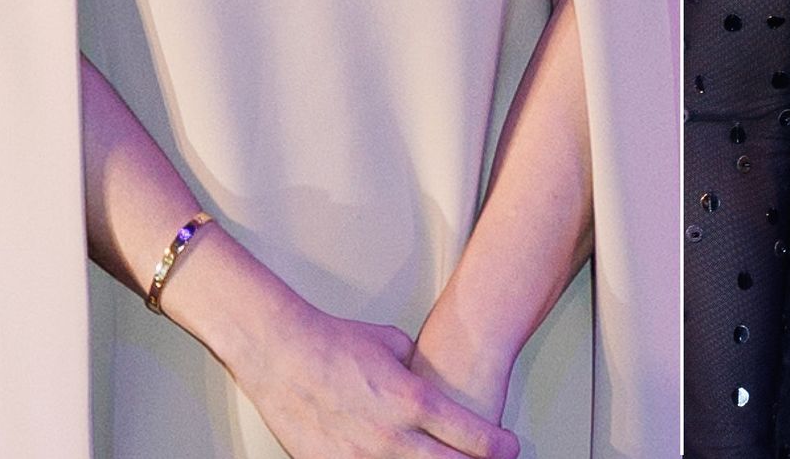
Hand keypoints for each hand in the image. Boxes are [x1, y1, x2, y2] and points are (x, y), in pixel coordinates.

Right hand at [201, 274, 518, 458]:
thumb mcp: (392, 342)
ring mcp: (362, 457)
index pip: (474, 437)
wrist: (281, 351)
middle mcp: (393, 436)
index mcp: (412, 400)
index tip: (508, 448)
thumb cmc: (333, 342)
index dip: (499, 447)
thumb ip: (418, 367)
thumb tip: (429, 378)